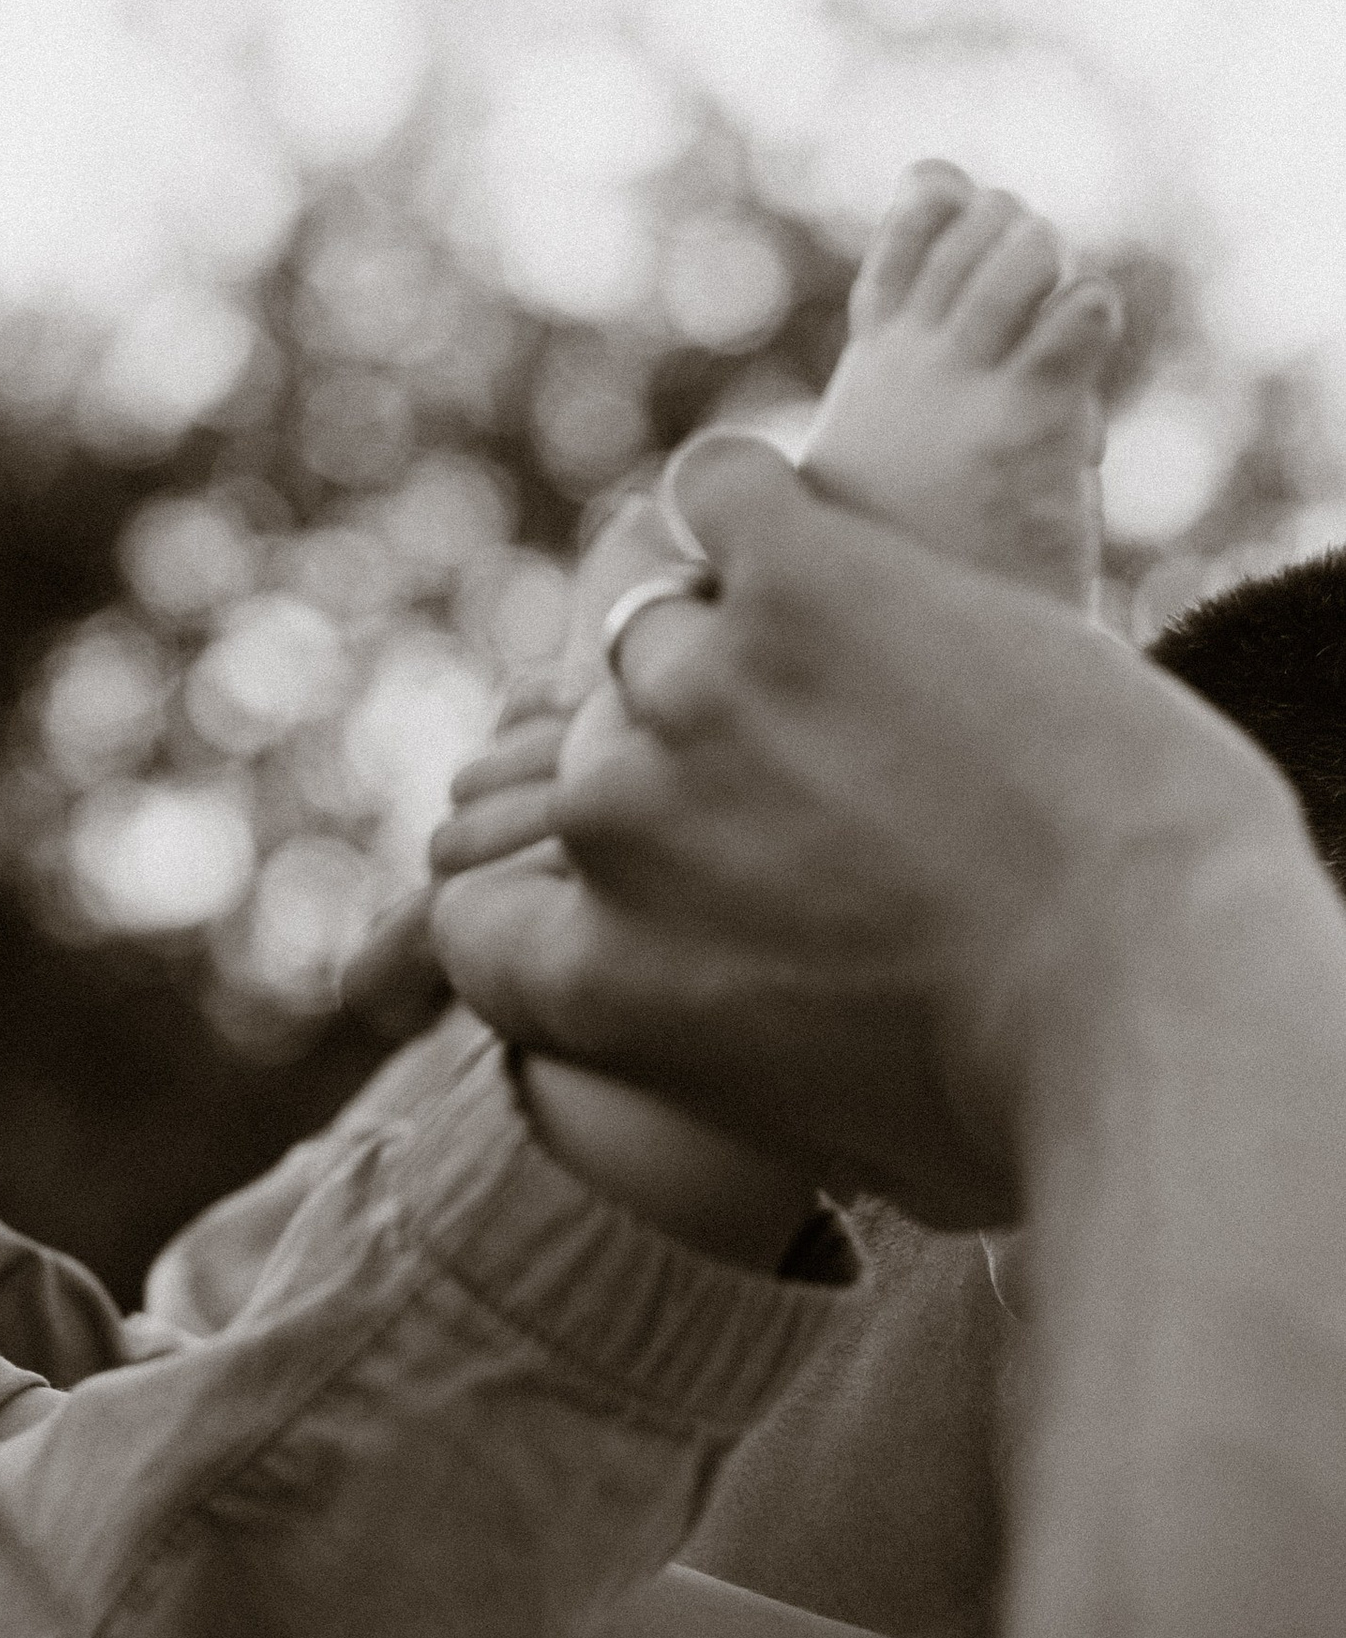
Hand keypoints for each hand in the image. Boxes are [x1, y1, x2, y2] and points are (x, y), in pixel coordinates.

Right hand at [427, 433, 1300, 1225]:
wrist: (1156, 992)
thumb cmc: (1034, 1114)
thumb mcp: (854, 1147)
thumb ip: (754, 1078)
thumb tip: (782, 1076)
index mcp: (592, 984)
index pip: (481, 916)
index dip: (539, 886)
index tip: (615, 872)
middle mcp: (610, 828)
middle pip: (597, 754)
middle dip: (691, 766)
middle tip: (821, 772)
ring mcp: (692, 689)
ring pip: (665, 622)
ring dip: (750, 639)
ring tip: (868, 664)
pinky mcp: (794, 574)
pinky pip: (727, 490)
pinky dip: (765, 502)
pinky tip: (829, 534)